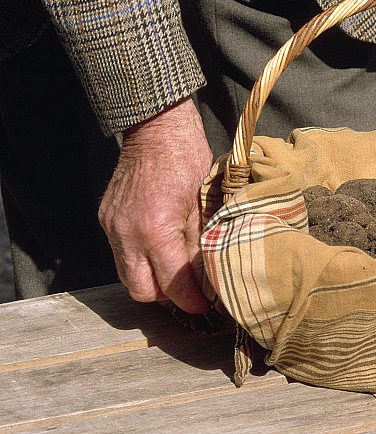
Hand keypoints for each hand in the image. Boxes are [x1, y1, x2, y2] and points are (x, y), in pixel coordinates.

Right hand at [99, 97, 212, 312]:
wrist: (157, 128)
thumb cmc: (188, 160)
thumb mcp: (206, 205)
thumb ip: (202, 246)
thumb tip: (210, 278)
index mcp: (156, 231)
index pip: (172, 284)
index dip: (191, 300)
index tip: (206, 305)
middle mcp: (127, 233)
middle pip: (142, 290)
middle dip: (167, 296)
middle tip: (191, 291)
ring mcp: (112, 226)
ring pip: (127, 274)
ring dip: (151, 279)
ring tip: (176, 271)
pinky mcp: (106, 218)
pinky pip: (120, 253)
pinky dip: (140, 258)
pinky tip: (160, 248)